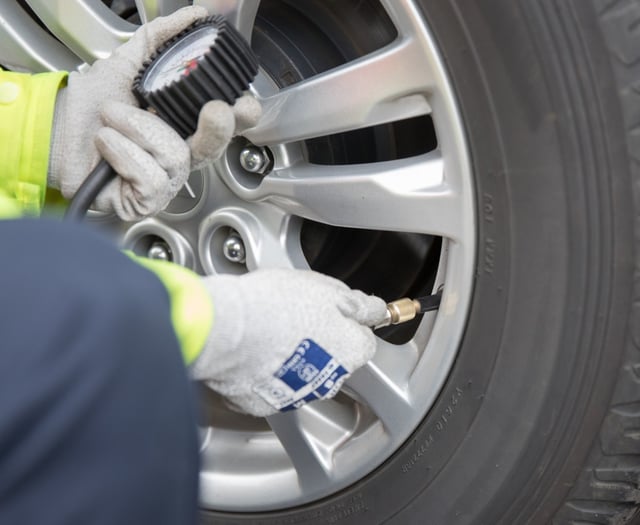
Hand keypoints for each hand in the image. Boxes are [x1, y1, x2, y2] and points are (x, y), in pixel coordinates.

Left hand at [47, 6, 260, 220]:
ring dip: (136, 127)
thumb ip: (162, 38)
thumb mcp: (128, 62)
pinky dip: (122, 152)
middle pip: (214, 146)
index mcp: (184, 125)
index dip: (241, 116)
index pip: (227, 124)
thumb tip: (195, 14)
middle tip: (214, 109)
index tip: (244, 104)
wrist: (56, 131)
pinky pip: (150, 175)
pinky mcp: (147, 200)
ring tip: (113, 120)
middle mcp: (180, 154)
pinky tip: (108, 146)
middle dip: (216, 127)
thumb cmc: (91, 106)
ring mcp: (166, 180)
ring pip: (174, 154)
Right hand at [190, 269, 387, 416]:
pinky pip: (273, 387)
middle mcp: (329, 380)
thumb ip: (357, 304)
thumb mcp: (325, 288)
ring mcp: (297, 395)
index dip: (348, 323)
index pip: (364, 340)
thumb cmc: (274, 304)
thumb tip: (375, 310)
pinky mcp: (265, 404)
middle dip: (322, 343)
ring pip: (304, 376)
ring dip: (295, 359)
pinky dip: (268, 374)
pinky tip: (255, 352)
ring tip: (271, 333)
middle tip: (297, 318)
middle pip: (335, 361)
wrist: (226, 328)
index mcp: (350, 350)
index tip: (333, 314)